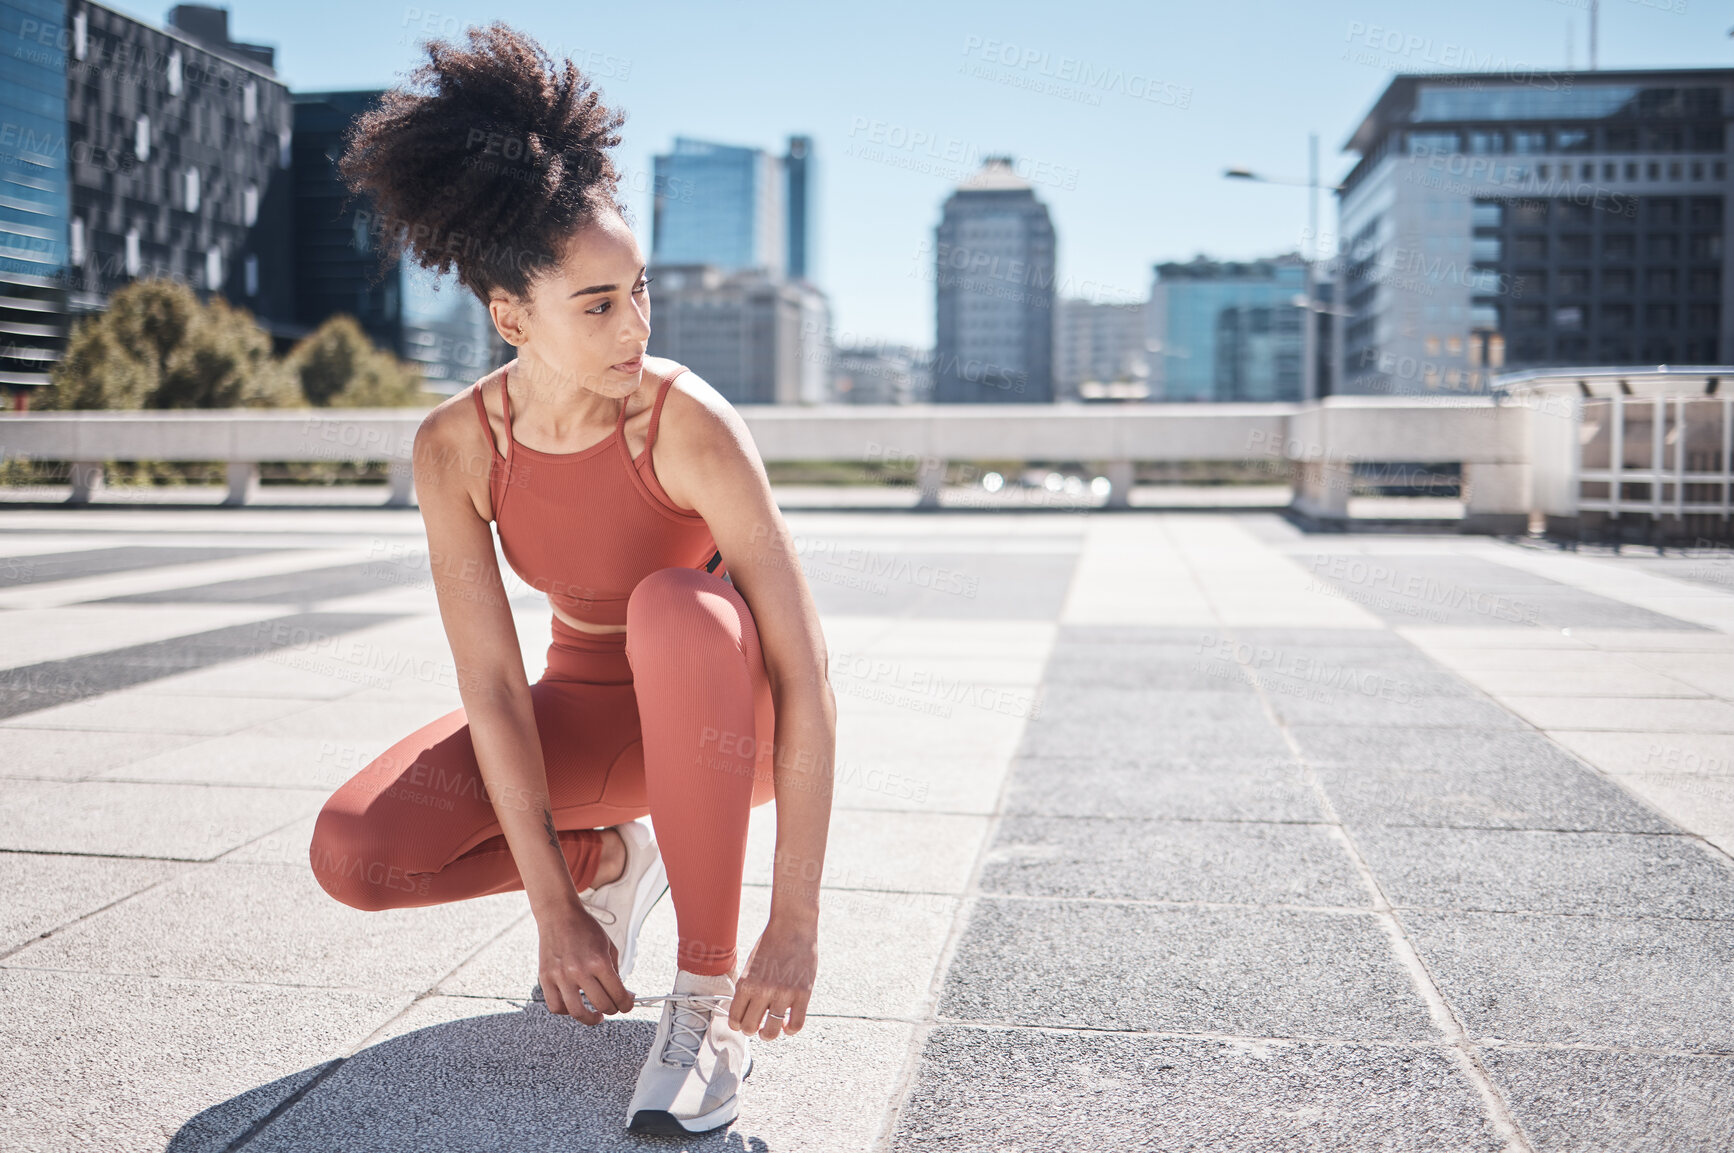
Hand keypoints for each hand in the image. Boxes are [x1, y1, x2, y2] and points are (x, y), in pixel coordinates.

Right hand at [536, 905, 632, 1025]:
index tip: (627, 1005)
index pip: (618, 995)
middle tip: (614, 1007)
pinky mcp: (546, 978)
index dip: (627, 1005)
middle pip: (602, 1005)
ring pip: (577, 1012)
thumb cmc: (584, 928)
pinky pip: (556, 1006)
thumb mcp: (608, 946)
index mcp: (599, 961)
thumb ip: (616, 972)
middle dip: (613, 1010)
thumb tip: (623, 994)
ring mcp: (561, 976)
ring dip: (590, 1019)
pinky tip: (574, 1005)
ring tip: (595, 1016)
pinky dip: (566, 1011)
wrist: (559, 915)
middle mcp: (579, 970)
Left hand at [728, 920, 816, 1040]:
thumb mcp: (751, 964)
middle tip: (756, 1026)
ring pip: (771, 1031)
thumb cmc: (770, 943)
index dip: (737, 1024)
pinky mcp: (803, 993)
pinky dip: (790, 1030)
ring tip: (770, 1029)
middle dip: (751, 1030)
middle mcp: (763, 991)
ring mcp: (784, 993)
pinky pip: (795, 1025)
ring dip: (768, 1034)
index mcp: (746, 983)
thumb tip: (744, 1010)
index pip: (734, 1018)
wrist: (792, 925)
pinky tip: (787, 1024)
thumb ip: (747, 987)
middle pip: (750, 1028)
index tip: (742, 1022)